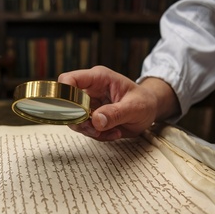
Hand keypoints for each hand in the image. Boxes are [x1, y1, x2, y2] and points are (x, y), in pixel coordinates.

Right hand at [58, 66, 179, 140]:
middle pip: (67, 104)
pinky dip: (99, 135)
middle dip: (80, 121)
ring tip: (113, 131)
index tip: (73, 112)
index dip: (64, 94)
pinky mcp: (91, 117)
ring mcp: (89, 104)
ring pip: (75, 120)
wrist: (150, 109)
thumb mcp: (135, 107)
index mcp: (98, 78)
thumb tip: (96, 120)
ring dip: (91, 131)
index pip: (69, 80)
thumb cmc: (145, 101)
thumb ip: (115, 113)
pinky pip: (86, 129)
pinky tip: (115, 132)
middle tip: (97, 130)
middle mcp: (90, 90)